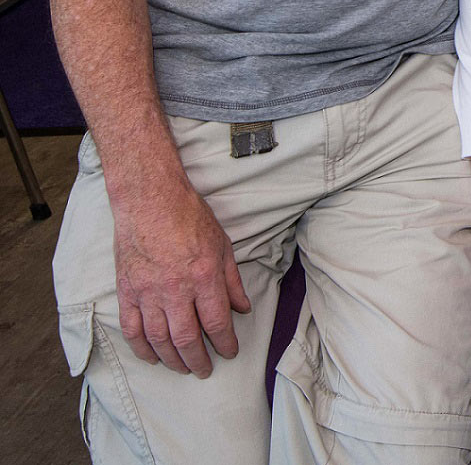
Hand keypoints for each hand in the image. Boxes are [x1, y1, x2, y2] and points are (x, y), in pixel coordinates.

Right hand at [112, 181, 250, 376]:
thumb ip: (232, 281)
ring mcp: (147, 292)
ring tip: (182, 367)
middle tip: (205, 370)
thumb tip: (242, 308)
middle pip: (186, 339)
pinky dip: (142, 348)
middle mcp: (175, 290)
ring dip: (171, 359)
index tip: (229, 352)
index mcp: (204, 277)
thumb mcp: (222, 245)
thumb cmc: (190, 217)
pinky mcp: (127, 291)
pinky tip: (152, 356)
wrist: (150, 201)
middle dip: (198, 360)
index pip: (216, 323)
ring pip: (159, 340)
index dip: (225, 343)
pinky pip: (132, 329)